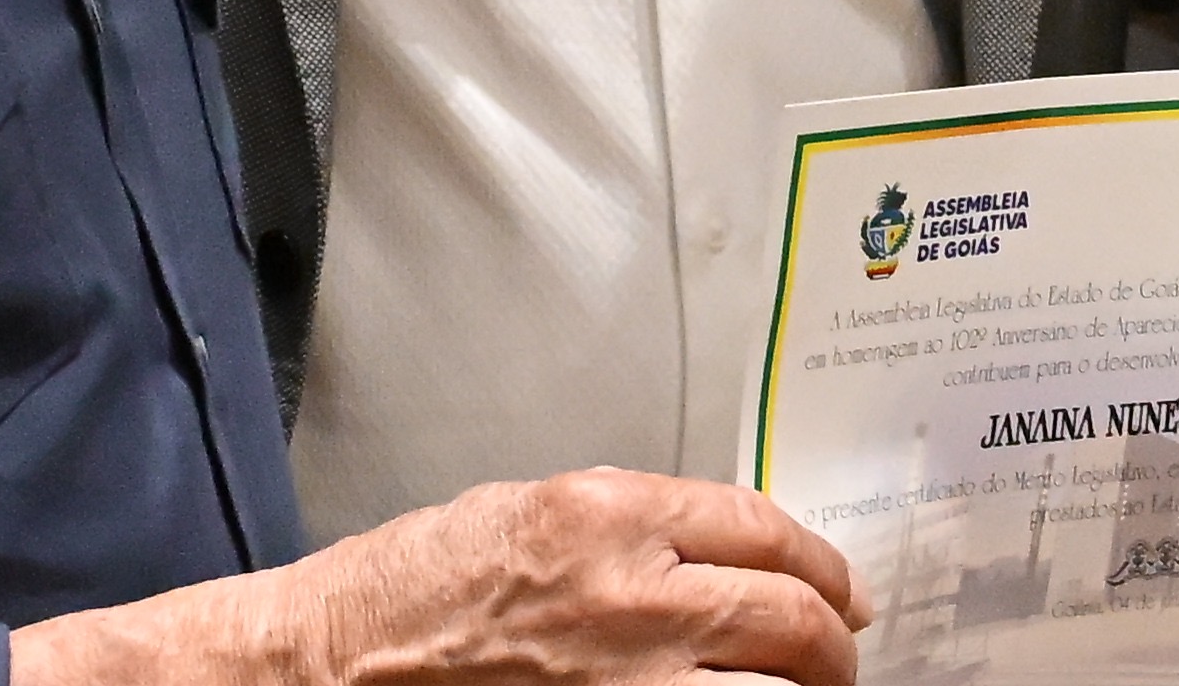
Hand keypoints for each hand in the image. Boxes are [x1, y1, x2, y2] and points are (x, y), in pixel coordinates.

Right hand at [13, 468, 868, 685]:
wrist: (337, 664)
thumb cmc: (412, 589)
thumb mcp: (529, 511)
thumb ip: (629, 526)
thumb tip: (714, 553)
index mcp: (609, 512)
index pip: (761, 527)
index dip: (819, 561)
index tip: (836, 585)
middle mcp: (632, 591)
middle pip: (789, 614)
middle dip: (832, 638)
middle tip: (841, 650)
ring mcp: (626, 676)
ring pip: (769, 684)